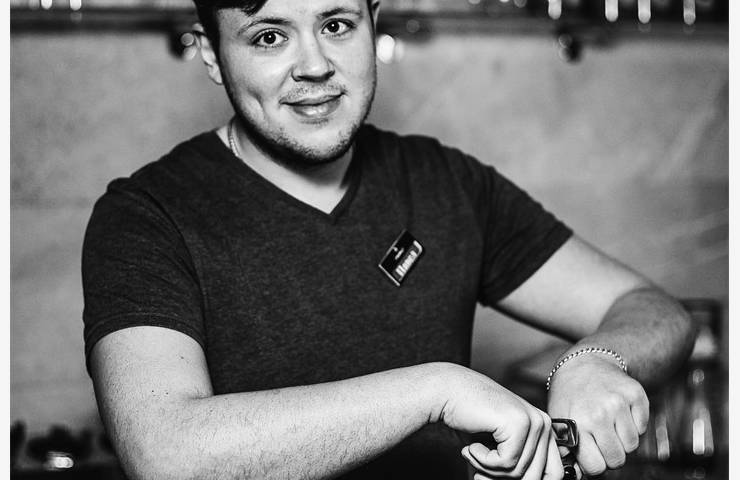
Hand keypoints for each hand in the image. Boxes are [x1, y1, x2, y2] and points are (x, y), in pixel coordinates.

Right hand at [436, 364, 563, 479]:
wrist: (447, 394)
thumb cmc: (469, 421)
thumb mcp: (498, 448)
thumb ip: (514, 468)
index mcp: (543, 429)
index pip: (553, 473)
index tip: (493, 479)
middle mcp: (543, 423)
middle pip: (536, 476)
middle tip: (479, 475)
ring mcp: (533, 421)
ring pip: (519, 472)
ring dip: (489, 470)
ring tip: (473, 453)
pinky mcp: (518, 423)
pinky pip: (506, 463)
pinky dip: (483, 460)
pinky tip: (472, 445)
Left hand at [547, 354, 648, 476]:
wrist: (584, 363)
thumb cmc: (569, 395)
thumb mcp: (559, 420)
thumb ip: (567, 449)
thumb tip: (577, 474)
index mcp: (577, 424)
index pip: (596, 467)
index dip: (595, 466)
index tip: (592, 457)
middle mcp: (599, 414)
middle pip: (617, 460)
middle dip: (610, 455)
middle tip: (601, 440)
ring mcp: (619, 403)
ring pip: (632, 446)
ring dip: (622, 440)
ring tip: (608, 424)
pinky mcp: (637, 395)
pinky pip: (643, 428)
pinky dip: (634, 426)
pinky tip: (619, 413)